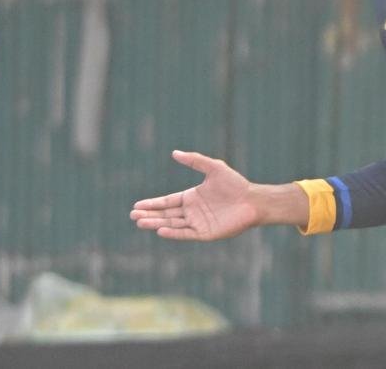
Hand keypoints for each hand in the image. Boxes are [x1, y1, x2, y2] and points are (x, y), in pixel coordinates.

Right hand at [129, 151, 259, 240]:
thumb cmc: (235, 183)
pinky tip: (160, 230)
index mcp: (191, 197)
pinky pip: (186, 233)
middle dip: (149, 214)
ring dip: (156, 223)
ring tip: (140, 222)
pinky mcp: (205, 233)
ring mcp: (198, 223)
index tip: (137, 205)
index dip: (152, 203)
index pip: (167, 201)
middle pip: (166, 214)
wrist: (253, 200)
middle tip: (133, 215)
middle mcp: (192, 211)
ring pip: (172, 224)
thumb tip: (174, 153)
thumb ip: (194, 160)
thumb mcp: (213, 167)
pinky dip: (173, 233)